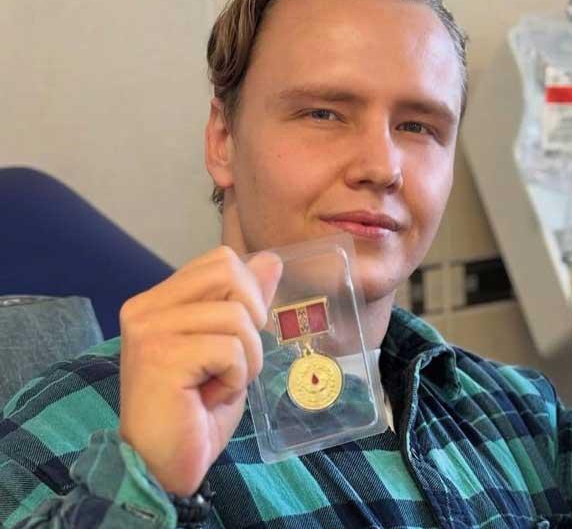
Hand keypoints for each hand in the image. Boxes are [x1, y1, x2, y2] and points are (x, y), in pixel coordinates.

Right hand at [118, 246, 281, 495]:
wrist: (161, 466)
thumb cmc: (194, 412)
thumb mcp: (230, 349)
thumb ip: (245, 304)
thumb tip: (271, 260)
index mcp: (158, 301)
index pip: (220, 261)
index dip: (247, 295)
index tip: (235, 339)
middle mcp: (146, 308)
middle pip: (229, 272)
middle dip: (251, 317)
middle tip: (233, 359)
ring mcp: (150, 330)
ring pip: (236, 316)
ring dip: (246, 359)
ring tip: (219, 385)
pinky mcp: (161, 356)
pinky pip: (230, 348)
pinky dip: (235, 377)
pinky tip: (208, 398)